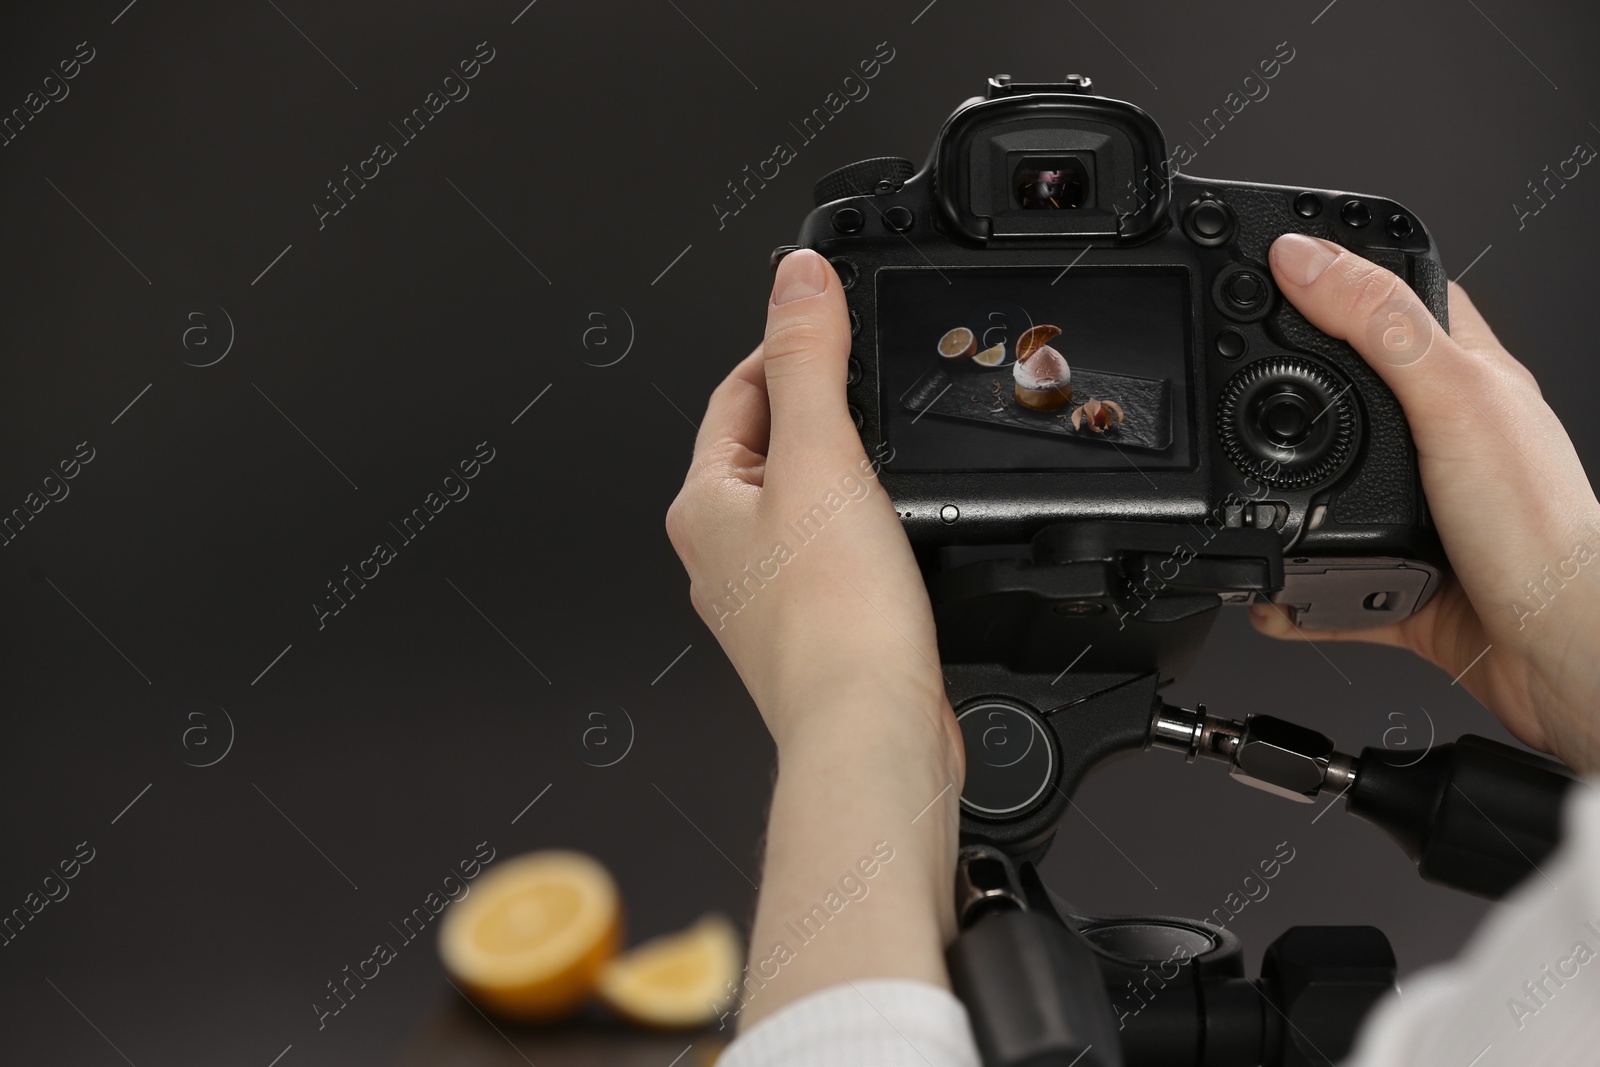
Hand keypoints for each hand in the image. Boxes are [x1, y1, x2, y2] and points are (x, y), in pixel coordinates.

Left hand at [665, 250, 963, 1028]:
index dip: (781, 348)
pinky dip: (861, 526)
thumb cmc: (833, 619)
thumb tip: (796, 276)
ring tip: (890, 451)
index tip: (827, 322)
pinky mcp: (814, 629)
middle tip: (869, 379)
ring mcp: (765, 595)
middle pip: (763, 446)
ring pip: (800, 501)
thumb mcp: (821, 456)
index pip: (733, 394)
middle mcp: (722, 551)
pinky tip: (898, 531)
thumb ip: (807, 359)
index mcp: (704, 503)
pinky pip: (830, 552)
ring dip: (841, 468)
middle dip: (814, 406)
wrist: (868, 732)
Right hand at [1256, 234, 1599, 772]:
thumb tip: (1303, 259)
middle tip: (1243, 374)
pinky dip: (1292, 590)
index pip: (1407, 300)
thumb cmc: (1539, 524)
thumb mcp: (1449, 397)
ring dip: (1287, 497)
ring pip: (1336, 490)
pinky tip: (1270, 590)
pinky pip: (1329, 579)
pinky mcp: (1403, 581)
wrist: (1559, 648)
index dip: (1347, 275)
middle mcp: (1448, 443)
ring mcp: (1425, 514)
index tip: (1285, 266)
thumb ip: (1376, 324)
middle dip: (1294, 391)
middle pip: (1355, 394)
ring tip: (1245, 483)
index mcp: (1469, 379)